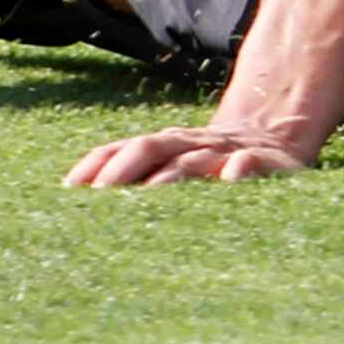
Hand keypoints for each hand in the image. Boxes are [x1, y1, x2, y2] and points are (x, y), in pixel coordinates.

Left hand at [62, 123, 315, 187]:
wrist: (274, 138)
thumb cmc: (210, 164)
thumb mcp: (173, 167)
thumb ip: (137, 180)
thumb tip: (83, 205)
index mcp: (164, 146)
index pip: (123, 148)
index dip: (97, 164)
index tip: (69, 187)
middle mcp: (190, 144)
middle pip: (152, 148)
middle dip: (124, 168)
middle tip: (100, 194)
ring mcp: (226, 152)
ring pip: (195, 160)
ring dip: (173, 173)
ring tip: (152, 191)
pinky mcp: (264, 163)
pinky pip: (250, 163)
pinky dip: (240, 169)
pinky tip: (230, 179)